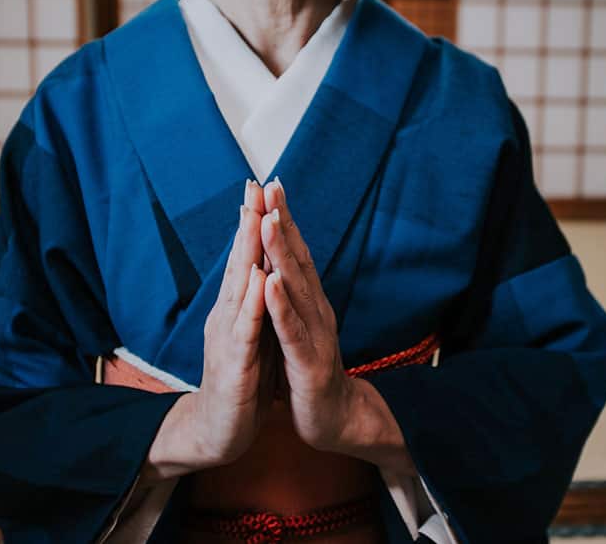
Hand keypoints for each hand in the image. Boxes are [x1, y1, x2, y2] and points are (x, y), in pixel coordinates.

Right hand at [191, 178, 277, 464]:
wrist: (217, 431)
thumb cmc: (238, 382)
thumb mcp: (250, 335)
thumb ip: (254, 303)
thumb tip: (263, 269)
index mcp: (236, 309)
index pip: (244, 259)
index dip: (253, 224)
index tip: (261, 187)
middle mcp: (227, 315)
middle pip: (237, 261)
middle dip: (248, 223)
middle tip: (254, 185)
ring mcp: (227, 337)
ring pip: (238, 286)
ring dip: (246, 251)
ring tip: (255, 216)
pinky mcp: (234, 362)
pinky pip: (245, 327)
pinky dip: (251, 301)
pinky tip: (257, 277)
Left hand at [259, 176, 354, 450]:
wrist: (337, 420)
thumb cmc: (311, 372)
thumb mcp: (298, 327)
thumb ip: (292, 296)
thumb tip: (280, 261)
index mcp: (309, 302)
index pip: (294, 253)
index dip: (282, 219)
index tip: (268, 185)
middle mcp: (315, 310)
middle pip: (298, 259)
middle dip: (283, 221)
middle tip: (271, 186)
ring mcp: (314, 335)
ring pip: (296, 288)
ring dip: (282, 253)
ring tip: (269, 221)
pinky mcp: (308, 363)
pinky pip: (291, 330)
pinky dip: (281, 305)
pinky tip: (270, 283)